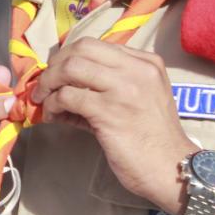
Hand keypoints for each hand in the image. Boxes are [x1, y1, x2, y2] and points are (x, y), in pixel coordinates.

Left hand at [30, 37, 194, 211]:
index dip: (68, 56)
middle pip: (81, 48)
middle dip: (55, 65)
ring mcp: (124, 88)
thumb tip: (62, 86)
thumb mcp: (137, 100)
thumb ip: (106, 87)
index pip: (96, 45)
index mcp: (146, 62)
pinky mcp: (110, 111)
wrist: (171, 169)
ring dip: (48, 83)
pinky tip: (51, 115)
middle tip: (44, 84)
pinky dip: (52, 104)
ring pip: (71, 68)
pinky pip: (68, 97)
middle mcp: (137, 69)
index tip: (57, 73)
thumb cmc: (152, 138)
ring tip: (43, 100)